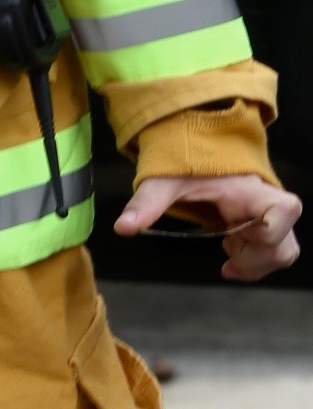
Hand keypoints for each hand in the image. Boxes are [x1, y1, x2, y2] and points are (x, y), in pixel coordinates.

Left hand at [116, 174, 302, 279]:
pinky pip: (273, 252)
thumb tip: (123, 227)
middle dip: (253, 259)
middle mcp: (266, 203)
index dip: (271, 229)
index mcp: (248, 189)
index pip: (285, 208)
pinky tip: (231, 253)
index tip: (237, 232)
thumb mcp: (162, 180)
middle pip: (284, 246)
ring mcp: (268, 216)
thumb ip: (146, 203)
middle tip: (225, 248)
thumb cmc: (186, 161)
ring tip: (228, 249)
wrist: (198, 147)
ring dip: (254, 261)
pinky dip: (254, 260)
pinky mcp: (265, 225)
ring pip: (282, 253)